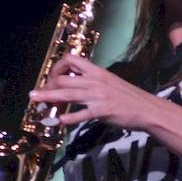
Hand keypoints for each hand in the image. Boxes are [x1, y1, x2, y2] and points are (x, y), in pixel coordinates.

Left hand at [28, 53, 161, 128]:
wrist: (146, 108)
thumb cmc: (128, 97)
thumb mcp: (109, 82)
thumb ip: (92, 81)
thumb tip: (75, 82)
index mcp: (96, 71)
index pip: (71, 59)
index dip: (57, 67)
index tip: (52, 77)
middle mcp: (94, 81)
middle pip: (64, 79)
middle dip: (47, 85)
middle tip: (37, 95)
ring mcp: (97, 96)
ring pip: (67, 94)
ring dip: (49, 96)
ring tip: (35, 99)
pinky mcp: (101, 111)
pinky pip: (81, 114)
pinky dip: (69, 118)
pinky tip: (59, 121)